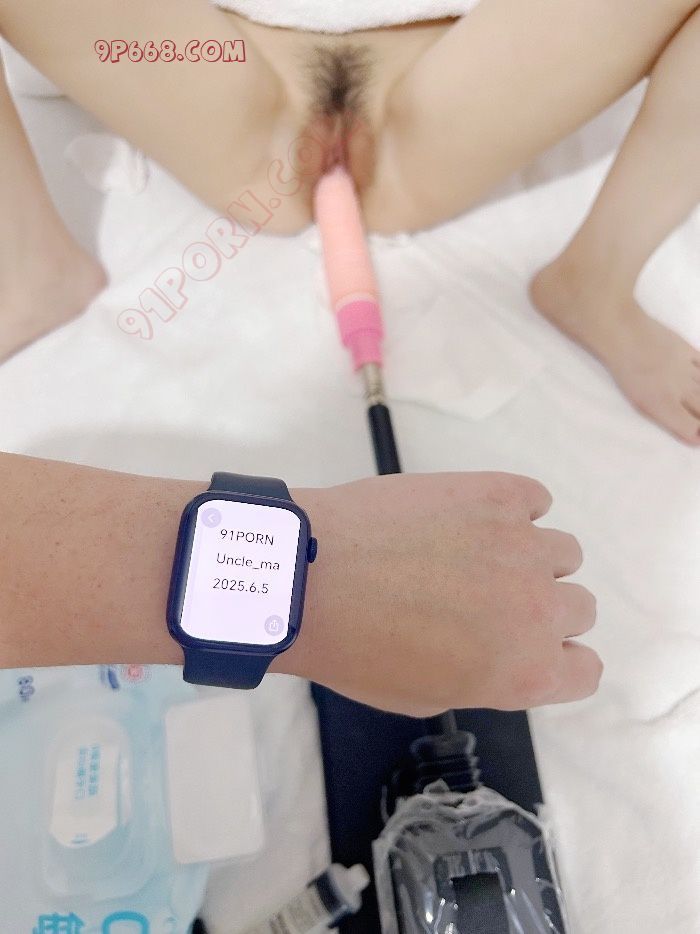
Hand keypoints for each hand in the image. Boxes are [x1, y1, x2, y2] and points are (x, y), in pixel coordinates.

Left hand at [278, 472, 600, 715]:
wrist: (314, 574)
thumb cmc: (355, 647)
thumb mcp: (423, 694)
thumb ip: (482, 677)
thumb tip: (495, 651)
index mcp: (525, 672)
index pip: (586, 669)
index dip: (557, 660)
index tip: (529, 647)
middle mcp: (541, 609)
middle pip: (579, 608)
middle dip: (541, 610)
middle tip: (489, 601)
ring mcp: (524, 544)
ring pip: (562, 552)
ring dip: (529, 558)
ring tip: (475, 555)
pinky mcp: (498, 494)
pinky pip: (535, 499)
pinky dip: (515, 509)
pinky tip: (473, 517)